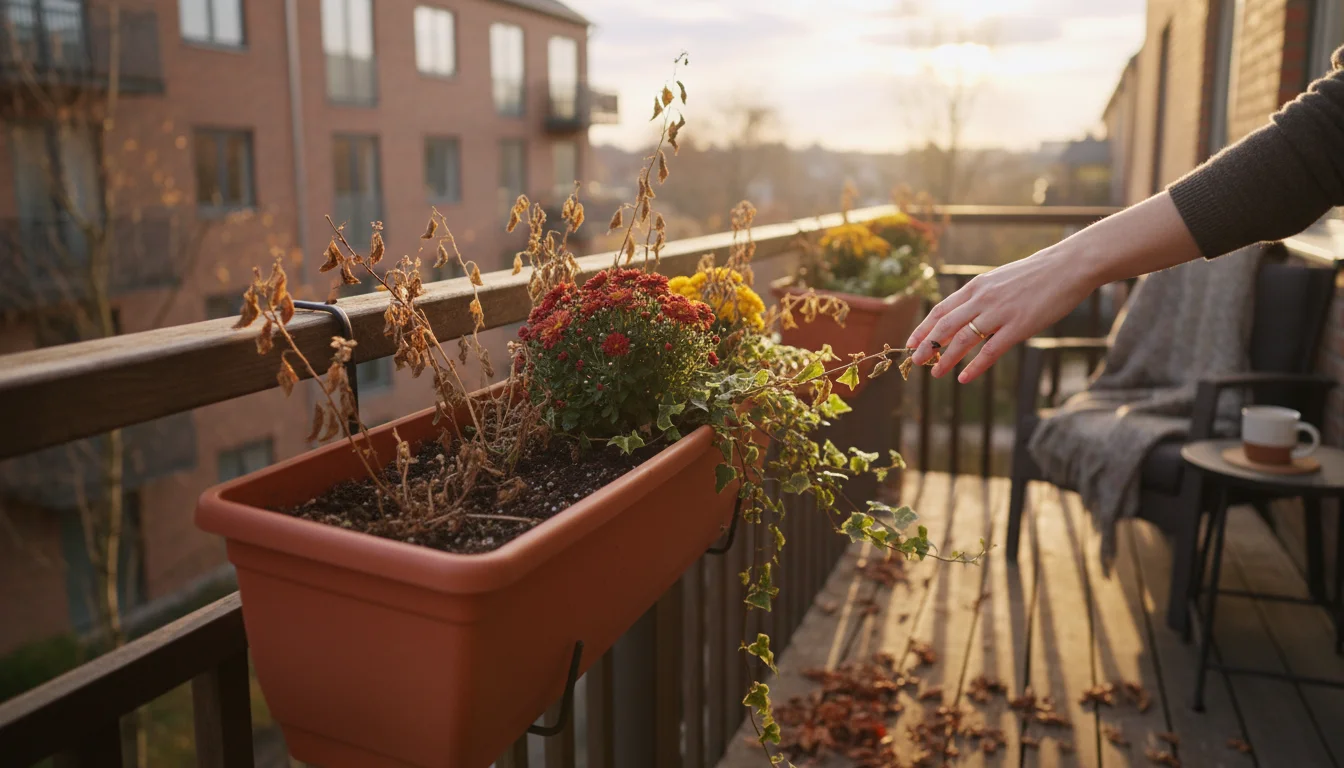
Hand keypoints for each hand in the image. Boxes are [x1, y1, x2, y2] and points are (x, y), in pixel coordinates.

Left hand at [904, 192, 1202, 382]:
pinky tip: (964, 378)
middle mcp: (982, 299)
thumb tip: (967, 312)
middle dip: (927, 346)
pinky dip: (974, 366)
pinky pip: (990, 351)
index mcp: (976, 286)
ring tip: (935, 373)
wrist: (1069, 266)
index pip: (940, 310)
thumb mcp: (1001, 279)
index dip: (923, 328)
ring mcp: (999, 312)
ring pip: (963, 340)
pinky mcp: (1018, 326)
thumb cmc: (1036, 274)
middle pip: (945, 326)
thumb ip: (982, 296)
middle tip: (914, 362)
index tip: (910, 343)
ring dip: (946, 358)